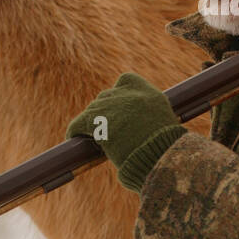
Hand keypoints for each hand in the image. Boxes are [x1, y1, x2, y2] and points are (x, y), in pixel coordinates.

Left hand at [65, 72, 186, 193]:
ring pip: (93, 109)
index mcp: (149, 94)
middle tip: (105, 127)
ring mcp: (113, 106)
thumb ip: (149, 116)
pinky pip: (79, 123)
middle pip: (106, 96)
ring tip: (91, 134)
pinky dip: (75, 129)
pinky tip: (73, 136)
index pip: (126, 80)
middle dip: (105, 110)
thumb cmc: (165, 150)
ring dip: (91, 121)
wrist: (160, 158)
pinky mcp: (98, 120)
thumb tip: (138, 125)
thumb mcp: (164, 125)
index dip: (120, 92)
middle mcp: (129, 95)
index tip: (119, 105)